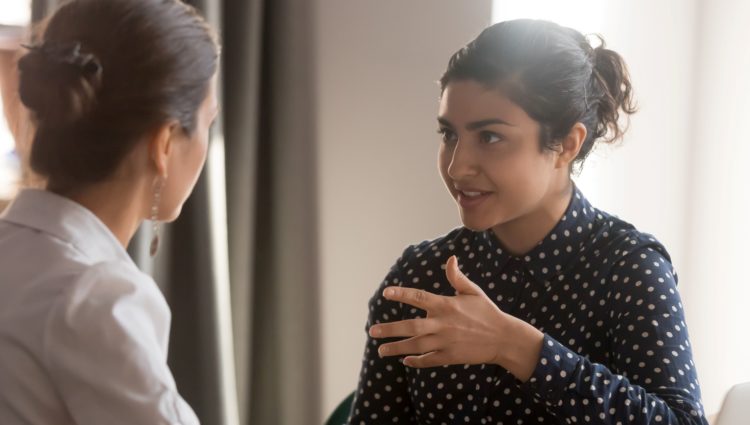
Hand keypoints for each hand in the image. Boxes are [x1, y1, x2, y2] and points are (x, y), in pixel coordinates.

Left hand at [369, 255, 543, 380]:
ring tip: (381, 350)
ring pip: (416, 346)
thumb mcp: (473, 291)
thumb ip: (457, 277)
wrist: (504, 338)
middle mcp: (443, 324)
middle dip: (390, 329)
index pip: (419, 297)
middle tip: (372, 331)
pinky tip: (405, 360)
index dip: (401, 294)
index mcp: (446, 305)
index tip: (386, 293)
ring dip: (397, 348)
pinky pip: (428, 360)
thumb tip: (451, 259)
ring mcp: (446, 342)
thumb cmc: (487, 312)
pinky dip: (416, 361)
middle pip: (412, 327)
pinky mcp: (450, 357)